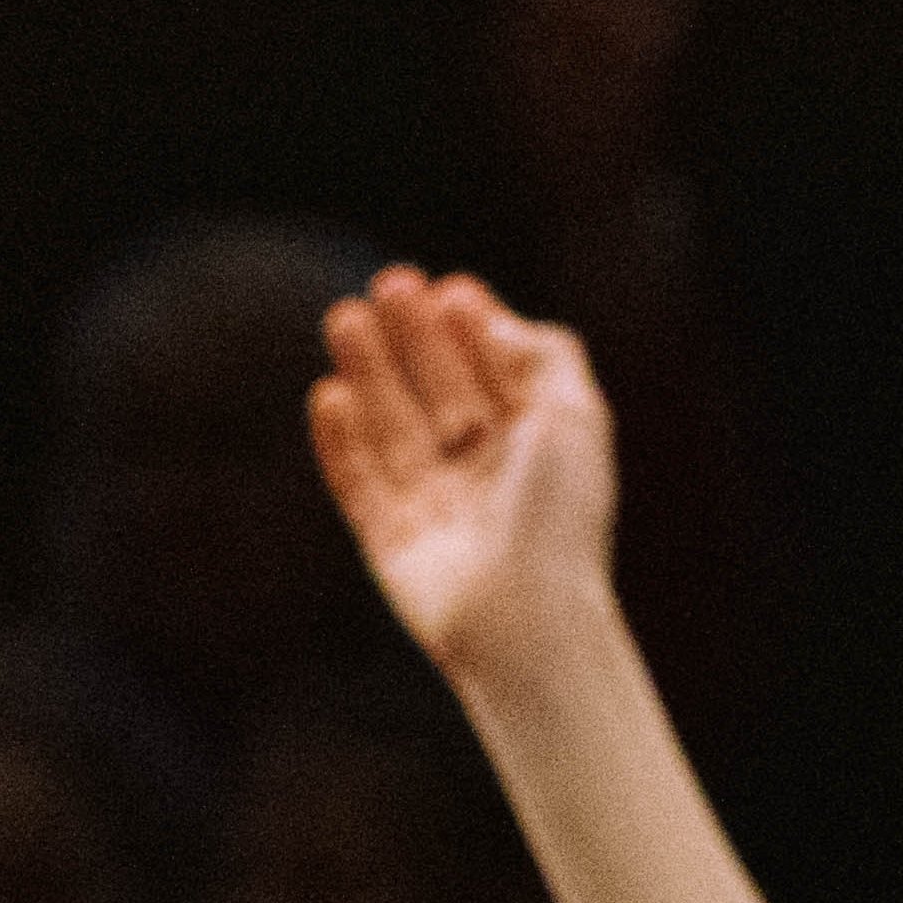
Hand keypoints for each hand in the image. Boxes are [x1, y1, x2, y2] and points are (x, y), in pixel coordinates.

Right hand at [306, 265, 625, 691]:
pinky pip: (360, 484)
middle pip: (440, 391)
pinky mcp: (391, 542)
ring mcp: (436, 507)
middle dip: (414, 338)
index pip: (496, 373)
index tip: (448, 289)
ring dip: (370, 372)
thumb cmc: (558, 518)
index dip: (472, 329)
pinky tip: (327, 395)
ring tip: (345, 318)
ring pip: (394, 427)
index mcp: (536, 445)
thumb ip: (542, 355)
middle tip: (387, 284)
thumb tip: (489, 317)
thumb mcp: (574, 415)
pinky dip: (341, 443)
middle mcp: (485, 474)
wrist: (524, 618)